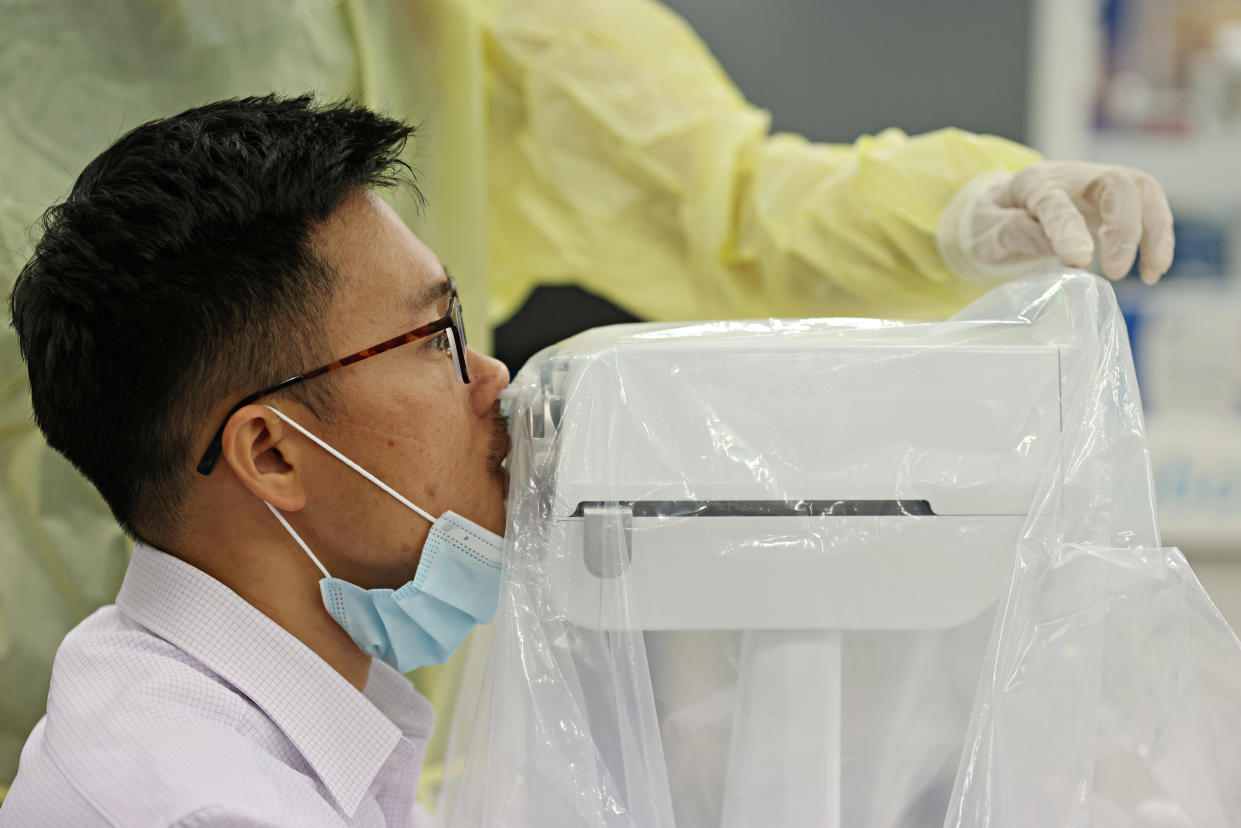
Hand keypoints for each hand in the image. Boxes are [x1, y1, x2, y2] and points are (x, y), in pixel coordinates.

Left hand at [937, 161, 1174, 284]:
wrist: (1002, 204)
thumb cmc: (993, 219)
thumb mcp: (986, 229)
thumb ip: (1012, 233)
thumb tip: (1057, 249)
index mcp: (1033, 185)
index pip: (1057, 203)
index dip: (1069, 231)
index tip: (1079, 262)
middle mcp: (1073, 177)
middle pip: (1115, 185)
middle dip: (1124, 229)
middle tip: (1117, 271)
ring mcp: (1099, 185)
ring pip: (1143, 191)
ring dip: (1154, 233)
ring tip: (1149, 274)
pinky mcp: (1117, 201)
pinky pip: (1150, 209)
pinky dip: (1158, 238)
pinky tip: (1152, 270)